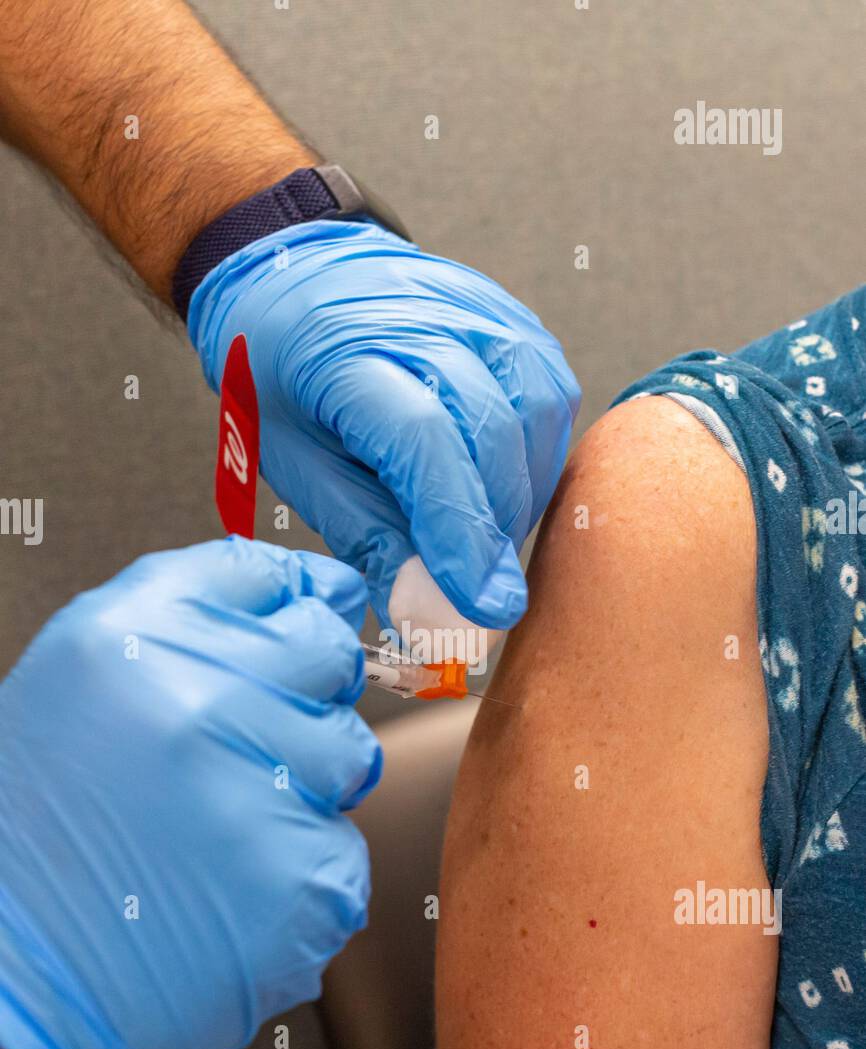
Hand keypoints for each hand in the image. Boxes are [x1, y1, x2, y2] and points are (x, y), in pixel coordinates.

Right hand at [0, 539, 380, 1048]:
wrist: (12, 989)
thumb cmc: (37, 844)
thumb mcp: (76, 688)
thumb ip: (189, 624)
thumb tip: (312, 589)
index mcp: (129, 638)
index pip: (270, 578)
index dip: (291, 607)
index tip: (293, 629)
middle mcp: (199, 702)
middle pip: (327, 657)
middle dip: (302, 699)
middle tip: (239, 756)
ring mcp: (258, 794)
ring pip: (349, 755)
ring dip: (303, 791)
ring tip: (217, 835)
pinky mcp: (304, 884)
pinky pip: (345, 850)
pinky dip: (302, 876)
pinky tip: (229, 894)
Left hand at [189, 220, 580, 630]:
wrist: (299, 279)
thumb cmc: (286, 375)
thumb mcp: (299, 466)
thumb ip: (369, 537)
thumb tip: (427, 617)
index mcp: (346, 349)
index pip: (426, 443)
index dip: (461, 531)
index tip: (483, 605)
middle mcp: (425, 316)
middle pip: (493, 432)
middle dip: (496, 531)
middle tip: (479, 593)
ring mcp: (479, 308)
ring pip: (538, 414)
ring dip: (522, 495)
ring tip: (482, 537)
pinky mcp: (515, 319)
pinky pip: (551, 397)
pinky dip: (535, 457)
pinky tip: (501, 487)